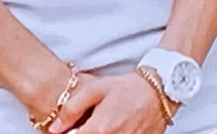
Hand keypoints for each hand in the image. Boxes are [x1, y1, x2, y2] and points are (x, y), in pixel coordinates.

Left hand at [48, 72, 169, 133]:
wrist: (162, 88)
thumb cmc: (128, 87)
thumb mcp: (96, 89)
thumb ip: (71, 109)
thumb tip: (54, 129)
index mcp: (98, 129)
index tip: (71, 129)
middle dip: (86, 133)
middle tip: (90, 126)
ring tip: (104, 126)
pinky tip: (117, 128)